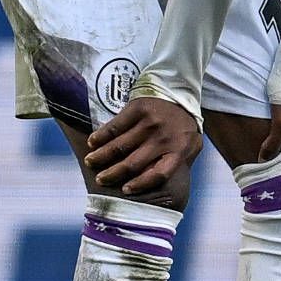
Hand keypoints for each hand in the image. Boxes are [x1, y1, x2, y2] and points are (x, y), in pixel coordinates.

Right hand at [86, 96, 203, 197]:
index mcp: (179, 150)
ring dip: (101, 156)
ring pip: (120, 146)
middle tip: (99, 180)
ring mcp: (150, 123)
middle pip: (133, 163)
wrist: (179, 91)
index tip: (125, 189)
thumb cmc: (182, 125)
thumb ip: (179, 163)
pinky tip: (91, 142)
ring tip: (90, 162)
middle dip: (113, 174)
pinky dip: (101, 136)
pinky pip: (115, 126)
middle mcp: (164, 138)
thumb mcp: (190, 145)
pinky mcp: (138, 109)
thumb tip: (164, 189)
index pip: (159, 174)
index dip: (140, 184)